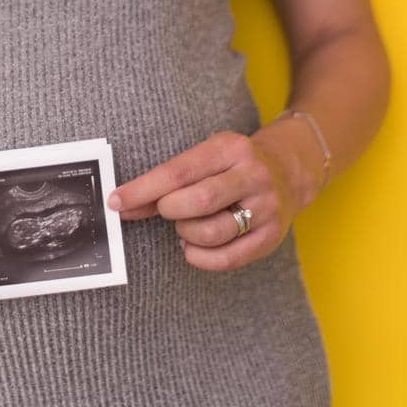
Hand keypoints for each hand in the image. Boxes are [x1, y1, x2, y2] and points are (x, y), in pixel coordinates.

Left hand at [106, 128, 307, 272]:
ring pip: (212, 232)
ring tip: (184, 225)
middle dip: (168, 210)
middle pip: (198, 201)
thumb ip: (168, 181)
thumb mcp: (205, 157)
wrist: (289, 172)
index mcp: (231, 148)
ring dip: (185, 233)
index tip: (117, 201)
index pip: (179, 172)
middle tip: (165, 210)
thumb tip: (124, 204)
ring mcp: (266, 207)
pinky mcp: (271, 237)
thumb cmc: (233, 165)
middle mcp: (253, 175)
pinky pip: (227, 258)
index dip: (143, 190)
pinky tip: (192, 247)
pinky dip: (200, 257)